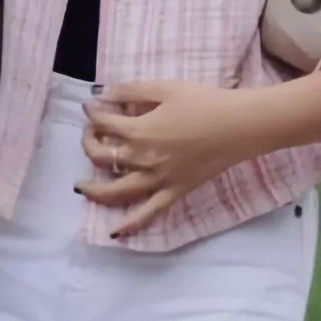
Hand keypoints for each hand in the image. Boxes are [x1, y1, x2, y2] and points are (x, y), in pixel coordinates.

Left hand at [78, 80, 262, 236]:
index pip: (102, 123)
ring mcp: (157, 179)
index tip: (92, 108)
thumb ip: (131, 91)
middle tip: (92, 134)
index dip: (93, 113)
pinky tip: (115, 232)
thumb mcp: (165, 88)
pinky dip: (130, 224)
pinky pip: (149, 213)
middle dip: (89, 142)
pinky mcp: (174, 192)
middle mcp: (142, 159)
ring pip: (115, 191)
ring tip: (80, 187)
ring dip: (93, 189)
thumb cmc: (205, 102)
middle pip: (100, 156)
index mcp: (138, 130)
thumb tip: (102, 95)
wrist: (240, 125)